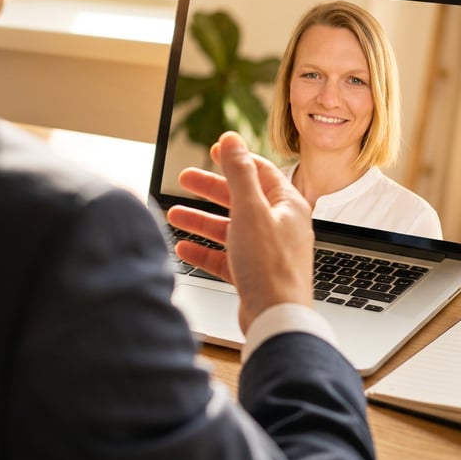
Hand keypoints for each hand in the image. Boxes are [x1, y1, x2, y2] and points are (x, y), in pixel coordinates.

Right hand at [167, 132, 314, 331]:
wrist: (277, 320)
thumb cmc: (270, 266)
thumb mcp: (250, 210)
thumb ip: (239, 173)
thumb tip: (232, 140)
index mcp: (286, 205)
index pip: (260, 172)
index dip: (235, 159)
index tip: (213, 151)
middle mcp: (279, 226)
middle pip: (241, 199)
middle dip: (210, 189)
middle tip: (184, 179)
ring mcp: (267, 252)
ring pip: (230, 229)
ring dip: (202, 221)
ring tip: (174, 215)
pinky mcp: (254, 275)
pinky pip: (226, 257)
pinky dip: (205, 250)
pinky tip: (184, 248)